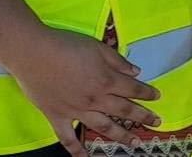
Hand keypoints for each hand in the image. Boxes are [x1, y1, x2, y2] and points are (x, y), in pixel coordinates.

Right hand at [3, 26, 161, 155]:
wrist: (34, 54)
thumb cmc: (66, 45)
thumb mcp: (97, 47)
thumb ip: (118, 61)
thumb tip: (136, 71)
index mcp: (106, 80)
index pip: (132, 89)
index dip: (147, 93)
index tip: (157, 97)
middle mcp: (95, 99)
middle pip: (124, 110)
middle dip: (143, 116)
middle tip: (157, 123)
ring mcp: (77, 111)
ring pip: (103, 127)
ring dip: (121, 136)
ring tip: (134, 143)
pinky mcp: (58, 117)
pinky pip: (69, 138)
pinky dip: (77, 150)